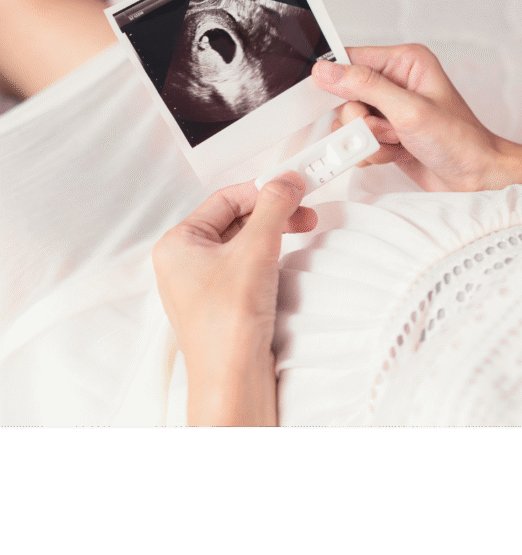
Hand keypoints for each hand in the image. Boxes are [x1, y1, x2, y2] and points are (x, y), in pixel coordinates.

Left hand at [152, 172, 316, 372]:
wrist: (233, 380)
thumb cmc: (226, 328)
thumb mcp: (255, 251)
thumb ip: (272, 208)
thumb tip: (285, 181)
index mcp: (178, 243)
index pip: (225, 198)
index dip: (262, 188)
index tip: (292, 183)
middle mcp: (186, 261)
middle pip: (236, 218)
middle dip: (273, 211)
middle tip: (303, 208)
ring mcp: (204, 282)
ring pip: (243, 240)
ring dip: (274, 232)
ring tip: (302, 229)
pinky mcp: (224, 299)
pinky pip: (247, 263)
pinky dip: (270, 254)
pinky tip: (287, 255)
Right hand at [312, 44, 509, 191]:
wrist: (475, 179)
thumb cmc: (459, 141)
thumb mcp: (410, 110)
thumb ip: (366, 87)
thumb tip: (327, 72)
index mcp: (405, 61)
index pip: (352, 58)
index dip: (340, 82)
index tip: (350, 104)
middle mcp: (396, 81)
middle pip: (346, 95)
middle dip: (363, 121)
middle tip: (388, 130)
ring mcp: (390, 110)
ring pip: (350, 122)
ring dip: (369, 140)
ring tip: (398, 143)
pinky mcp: (386, 133)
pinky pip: (358, 141)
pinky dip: (372, 153)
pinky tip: (396, 153)